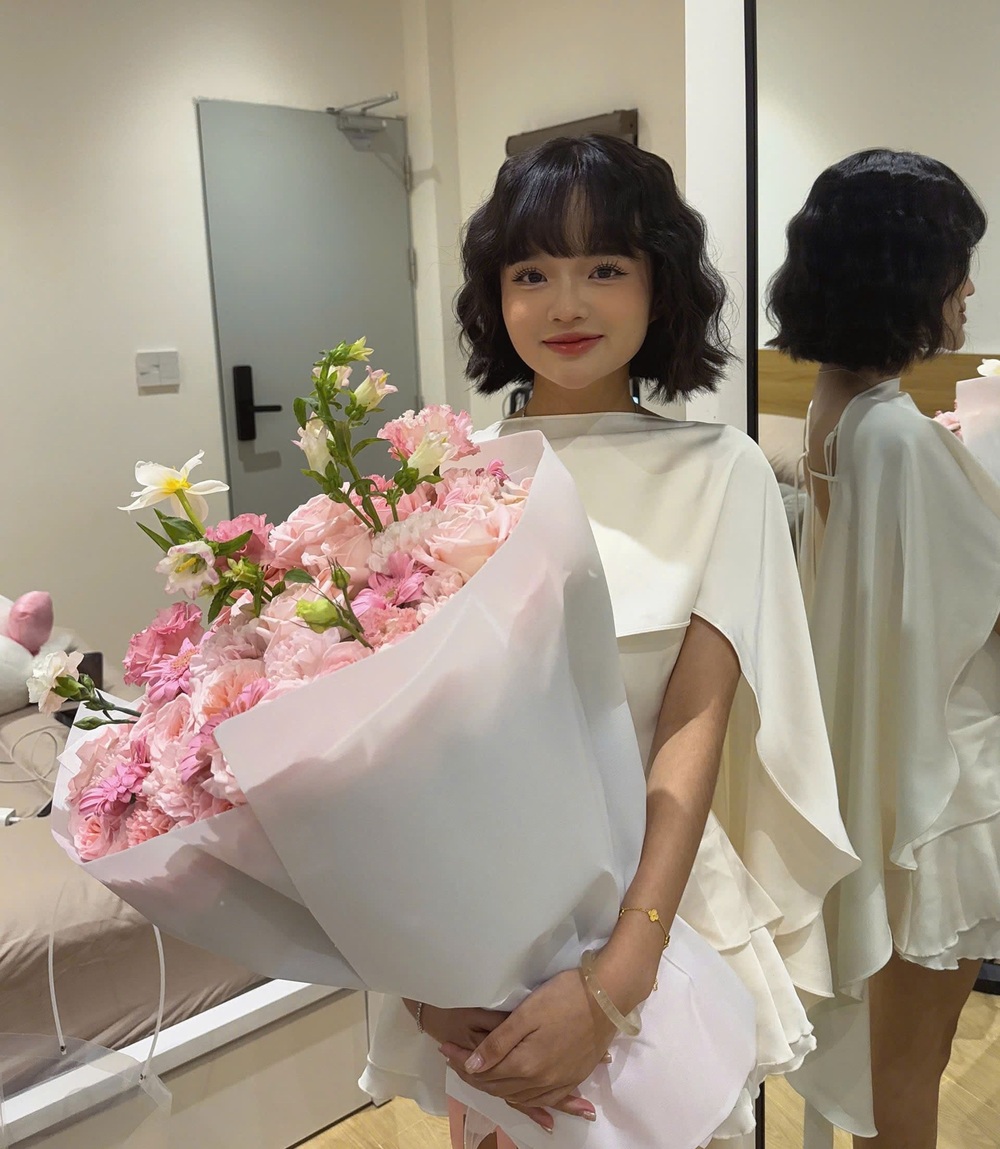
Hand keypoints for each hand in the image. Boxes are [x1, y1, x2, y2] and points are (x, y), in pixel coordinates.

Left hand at [408, 1000, 595, 1132]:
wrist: (608, 996)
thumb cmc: (564, 997)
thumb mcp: (525, 1014)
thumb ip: (497, 1044)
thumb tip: (471, 1066)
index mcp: (526, 1065)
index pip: (484, 1072)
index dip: (461, 1062)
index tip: (444, 1048)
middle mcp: (541, 1081)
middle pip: (499, 1087)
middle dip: (473, 1075)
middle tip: (455, 1059)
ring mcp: (560, 1082)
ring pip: (520, 1096)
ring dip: (497, 1087)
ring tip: (480, 1072)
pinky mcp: (574, 1078)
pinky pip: (544, 1099)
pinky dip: (527, 1098)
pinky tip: (520, 1093)